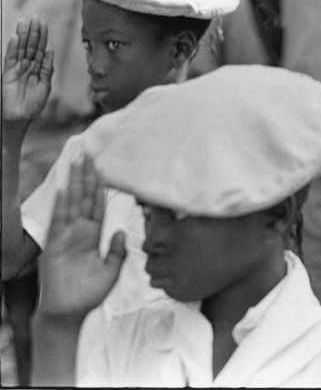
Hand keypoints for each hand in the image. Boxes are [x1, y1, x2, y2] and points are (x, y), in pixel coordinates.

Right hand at [2, 16, 53, 126]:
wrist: (21, 117)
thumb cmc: (34, 104)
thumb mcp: (45, 86)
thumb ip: (47, 69)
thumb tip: (50, 51)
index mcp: (37, 68)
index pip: (40, 49)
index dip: (42, 36)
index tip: (43, 23)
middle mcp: (27, 66)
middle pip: (30, 46)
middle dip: (33, 32)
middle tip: (35, 17)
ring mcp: (17, 68)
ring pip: (20, 49)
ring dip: (22, 35)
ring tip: (24, 22)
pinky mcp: (8, 74)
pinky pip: (10, 58)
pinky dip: (13, 48)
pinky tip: (15, 38)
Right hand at [38, 158, 126, 320]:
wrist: (68, 312)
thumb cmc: (89, 294)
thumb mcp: (111, 271)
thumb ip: (117, 251)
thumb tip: (122, 231)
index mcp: (94, 236)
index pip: (99, 205)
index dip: (102, 187)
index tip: (105, 167)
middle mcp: (80, 232)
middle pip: (85, 198)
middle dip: (88, 176)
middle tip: (91, 152)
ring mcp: (66, 237)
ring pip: (73, 203)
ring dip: (76, 183)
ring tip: (78, 161)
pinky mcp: (54, 245)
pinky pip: (58, 221)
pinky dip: (62, 205)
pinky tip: (65, 189)